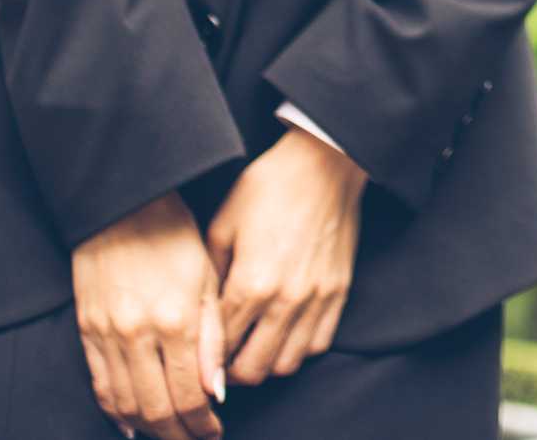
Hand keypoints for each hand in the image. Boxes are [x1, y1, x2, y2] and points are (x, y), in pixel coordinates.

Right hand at [71, 192, 223, 439]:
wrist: (122, 206)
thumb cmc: (174, 236)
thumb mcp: (209, 280)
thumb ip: (213, 339)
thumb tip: (215, 391)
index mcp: (176, 320)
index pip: (188, 394)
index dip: (202, 423)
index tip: (214, 431)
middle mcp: (138, 334)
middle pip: (155, 408)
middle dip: (177, 434)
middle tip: (194, 439)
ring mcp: (107, 335)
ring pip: (124, 404)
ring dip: (148, 427)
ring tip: (168, 433)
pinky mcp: (86, 331)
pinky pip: (99, 385)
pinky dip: (115, 410)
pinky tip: (131, 423)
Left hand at [204, 126, 368, 388]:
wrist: (324, 164)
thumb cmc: (268, 187)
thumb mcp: (223, 225)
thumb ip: (210, 275)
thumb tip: (201, 314)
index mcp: (251, 282)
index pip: (220, 348)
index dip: (204, 362)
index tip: (196, 363)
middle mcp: (285, 299)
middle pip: (253, 369)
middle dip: (231, 373)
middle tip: (222, 362)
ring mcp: (317, 298)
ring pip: (287, 364)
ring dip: (265, 364)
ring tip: (252, 350)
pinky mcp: (339, 292)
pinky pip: (318, 344)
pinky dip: (298, 350)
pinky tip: (284, 335)